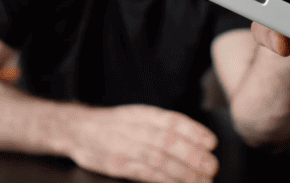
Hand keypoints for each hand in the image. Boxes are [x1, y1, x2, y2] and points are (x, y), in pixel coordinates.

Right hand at [68, 104, 218, 182]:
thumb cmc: (113, 124)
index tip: (212, 142)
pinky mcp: (117, 165)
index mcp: (143, 114)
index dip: (194, 131)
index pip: (173, 120)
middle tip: (211, 166)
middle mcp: (135, 128)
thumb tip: (194, 136)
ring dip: (183, 172)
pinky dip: (163, 180)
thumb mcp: (137, 115)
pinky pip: (144, 173)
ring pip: (158, 159)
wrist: (77, 128)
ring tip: (201, 181)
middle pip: (169, 141)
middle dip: (193, 155)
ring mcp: (125, 147)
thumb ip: (162, 124)